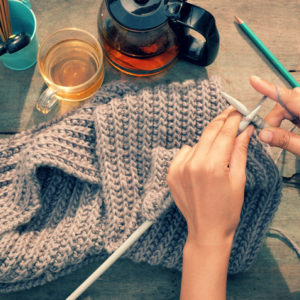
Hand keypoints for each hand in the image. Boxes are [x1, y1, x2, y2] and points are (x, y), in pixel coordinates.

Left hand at [167, 107, 253, 247]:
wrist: (206, 230)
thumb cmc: (227, 210)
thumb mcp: (239, 180)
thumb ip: (240, 151)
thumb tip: (245, 130)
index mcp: (212, 166)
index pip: (224, 133)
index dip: (233, 119)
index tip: (238, 112)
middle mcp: (192, 164)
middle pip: (209, 132)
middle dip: (221, 122)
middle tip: (231, 116)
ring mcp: (179, 168)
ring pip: (197, 142)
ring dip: (209, 141)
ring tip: (218, 152)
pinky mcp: (171, 173)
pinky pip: (184, 152)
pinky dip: (194, 152)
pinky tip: (201, 163)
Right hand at [250, 75, 299, 155]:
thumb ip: (285, 140)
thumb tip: (263, 134)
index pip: (289, 98)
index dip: (270, 89)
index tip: (254, 80)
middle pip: (286, 103)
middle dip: (274, 117)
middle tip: (267, 135)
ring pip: (289, 107)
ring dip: (280, 120)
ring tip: (279, 136)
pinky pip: (294, 111)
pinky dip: (287, 120)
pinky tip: (289, 132)